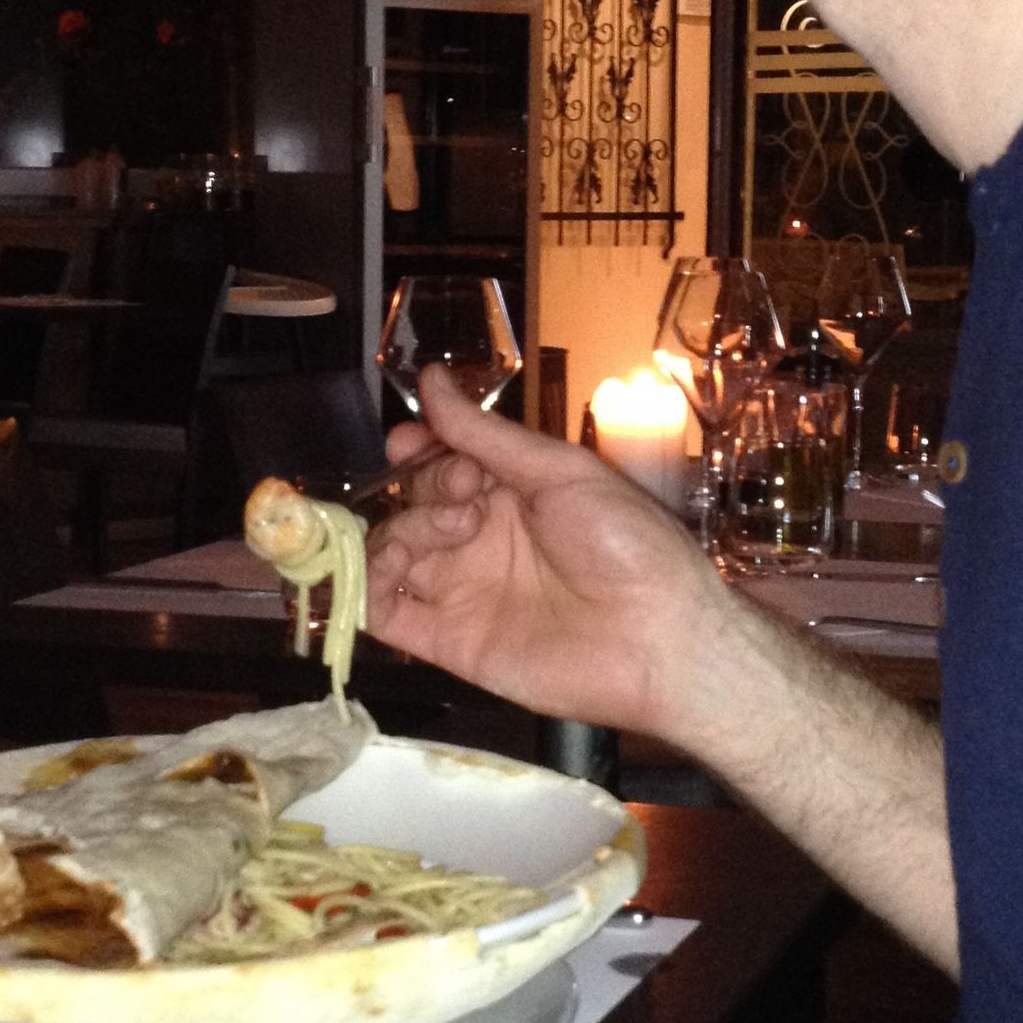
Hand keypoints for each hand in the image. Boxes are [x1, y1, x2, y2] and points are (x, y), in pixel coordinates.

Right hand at [367, 365, 736, 736]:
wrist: (659, 639)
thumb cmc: (627, 546)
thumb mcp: (559, 472)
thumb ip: (486, 436)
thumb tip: (430, 379)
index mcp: (511, 495)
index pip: (440, 465)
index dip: (419, 452)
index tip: (408, 444)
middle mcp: (480, 541)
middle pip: (412, 506)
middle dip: (423, 493)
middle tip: (465, 503)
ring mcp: (462, 592)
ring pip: (391, 556)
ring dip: (393, 538)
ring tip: (440, 539)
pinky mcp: (450, 643)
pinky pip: (386, 617)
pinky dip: (363, 594)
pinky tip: (378, 575)